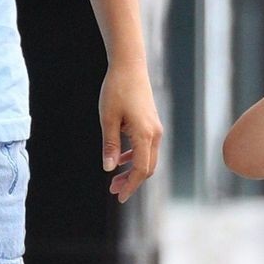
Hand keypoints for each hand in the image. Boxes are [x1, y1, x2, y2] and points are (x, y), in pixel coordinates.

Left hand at [99, 59, 162, 203]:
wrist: (129, 66)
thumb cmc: (116, 90)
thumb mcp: (107, 118)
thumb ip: (110, 145)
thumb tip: (109, 168)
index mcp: (145, 135)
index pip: (141, 169)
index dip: (131, 186)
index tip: (119, 197)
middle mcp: (155, 134)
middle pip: (147, 167)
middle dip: (131, 181)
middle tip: (112, 190)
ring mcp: (155, 128)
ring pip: (147, 158)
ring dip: (132, 171)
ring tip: (114, 179)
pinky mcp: (151, 123)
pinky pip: (146, 148)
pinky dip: (134, 157)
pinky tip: (120, 160)